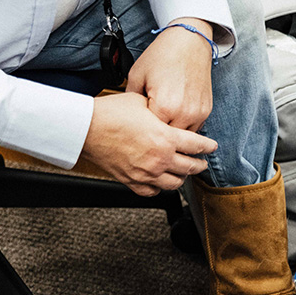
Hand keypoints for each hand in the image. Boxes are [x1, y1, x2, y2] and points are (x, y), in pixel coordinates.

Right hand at [83, 92, 216, 195]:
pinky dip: (159, 187)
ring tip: (183, 172)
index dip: (208, 146)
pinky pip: (153, 191)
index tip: (212, 147)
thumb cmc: (109, 112)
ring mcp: (146, 172)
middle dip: (199, 164)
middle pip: (191, 167)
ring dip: (182, 177)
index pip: (198, 145)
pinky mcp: (132, 181)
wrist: (84, 128)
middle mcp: (160, 158)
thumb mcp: (141, 103)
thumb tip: (168, 111)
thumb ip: (159, 110)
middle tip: (201, 162)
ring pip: (175, 183)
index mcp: (166, 137)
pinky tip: (160, 181)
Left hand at [126, 17, 214, 130]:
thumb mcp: (137, 75)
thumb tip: (128, 114)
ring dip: (172, 131)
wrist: (189, 42)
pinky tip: (174, 115)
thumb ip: (131, 99)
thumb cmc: (163, 55)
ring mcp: (198, 113)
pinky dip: (183, 125)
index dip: (142, 128)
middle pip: (167, 138)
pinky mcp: (206, 110)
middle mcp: (185, 113)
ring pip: (183, 136)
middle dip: (157, 133)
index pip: (150, 132)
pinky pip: (194, 127)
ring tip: (162, 120)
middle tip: (148, 125)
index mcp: (165, 106)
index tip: (136, 125)